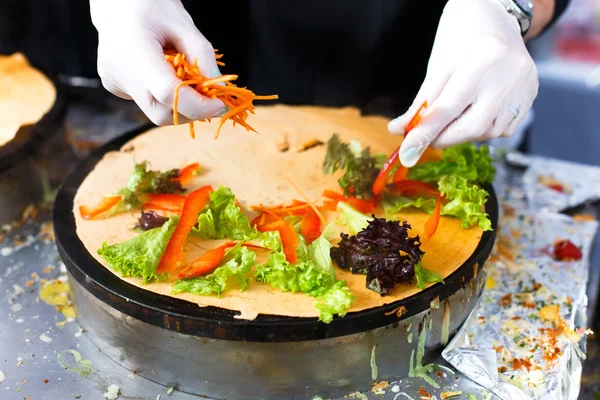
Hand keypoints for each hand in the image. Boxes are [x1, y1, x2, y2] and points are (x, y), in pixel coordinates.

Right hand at [90, 0, 223, 125]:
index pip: (168, 92)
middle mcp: (119, 70)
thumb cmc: (152, 7)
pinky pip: (146, 102)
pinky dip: (163, 96)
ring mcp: (113, 81)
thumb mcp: (183, 24)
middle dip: (191, 110)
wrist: (117, 2)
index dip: (198, 105)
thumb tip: (219, 90)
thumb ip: (203, 56)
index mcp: (135, 49)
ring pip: (154, 112)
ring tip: (184, 79)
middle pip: (160, 113)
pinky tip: (161, 72)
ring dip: (179, 104)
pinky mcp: (113, 86)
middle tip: (208, 96)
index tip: (219, 103)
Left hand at [388, 0, 537, 166]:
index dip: (425, 133)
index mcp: (482, 59)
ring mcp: (524, 87)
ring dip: (463, 134)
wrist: (496, 19)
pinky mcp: (531, 96)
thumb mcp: (437, 66)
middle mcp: (508, 74)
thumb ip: (421, 103)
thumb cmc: (461, 40)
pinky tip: (474, 112)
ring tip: (453, 116)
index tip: (407, 151)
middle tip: (427, 138)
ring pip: (488, 132)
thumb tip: (400, 131)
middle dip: (444, 138)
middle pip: (472, 127)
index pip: (447, 108)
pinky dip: (482, 129)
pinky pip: (502, 128)